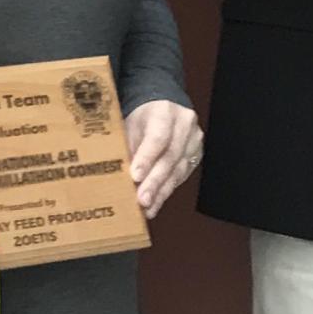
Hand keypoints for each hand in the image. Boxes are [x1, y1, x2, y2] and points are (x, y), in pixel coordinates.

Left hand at [125, 100, 202, 219]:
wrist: (163, 106)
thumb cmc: (143, 117)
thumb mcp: (129, 125)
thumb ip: (126, 147)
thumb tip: (116, 175)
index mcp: (165, 112)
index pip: (158, 137)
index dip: (147, 158)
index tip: (135, 176)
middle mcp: (184, 125)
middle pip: (170, 157)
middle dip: (154, 181)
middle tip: (141, 200)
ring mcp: (194, 140)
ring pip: (178, 169)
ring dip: (160, 191)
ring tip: (146, 208)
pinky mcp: (196, 155)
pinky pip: (181, 176)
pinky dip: (166, 192)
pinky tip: (154, 205)